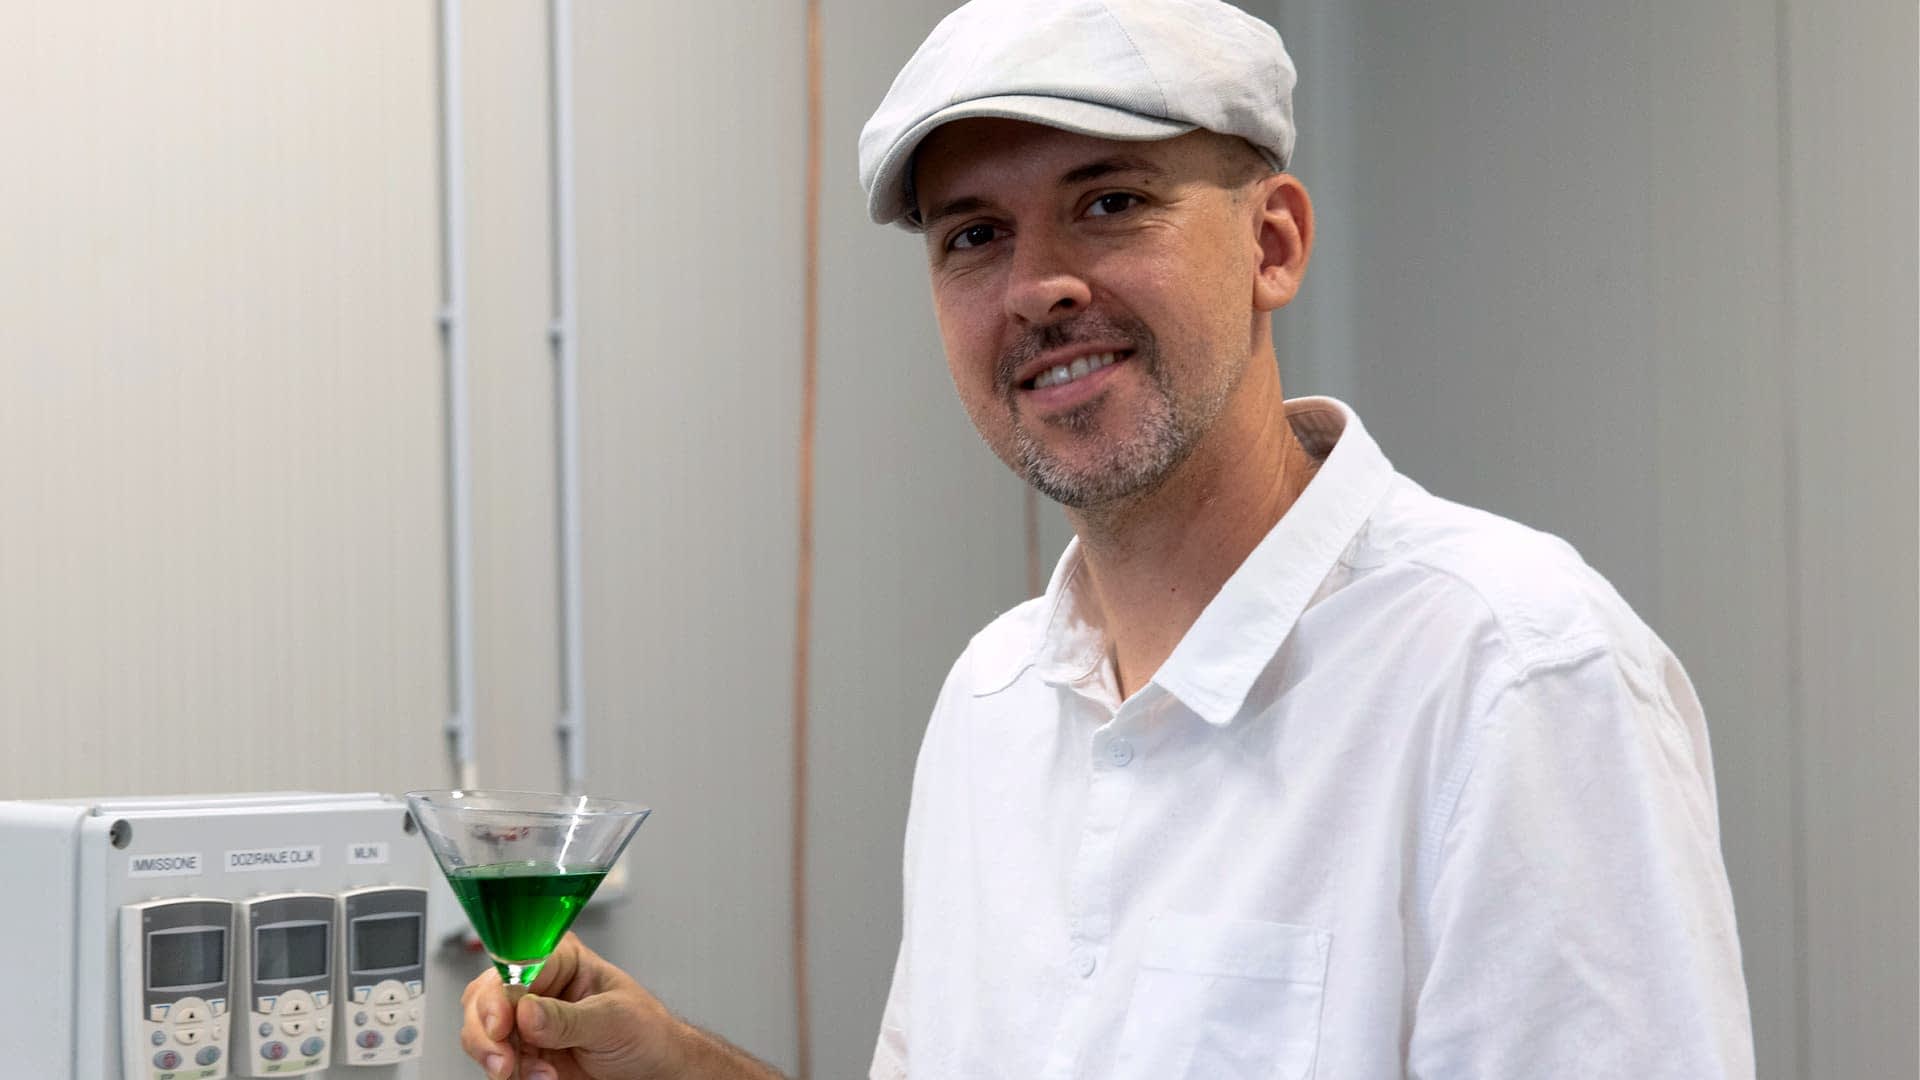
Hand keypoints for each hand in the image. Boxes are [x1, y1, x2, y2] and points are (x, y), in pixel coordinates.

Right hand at [459, 932, 687, 1079]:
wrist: (655, 1070)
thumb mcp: (613, 1019)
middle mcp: (538, 985)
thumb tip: (526, 1010)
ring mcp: (528, 1020)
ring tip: (538, 1074)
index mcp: (561, 958)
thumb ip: (569, 1018)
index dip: (499, 993)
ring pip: (483, 1032)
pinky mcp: (525, 1051)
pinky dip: (511, 1074)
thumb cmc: (646, 1031)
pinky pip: (497, 1060)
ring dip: (500, 1058)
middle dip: (488, 1032)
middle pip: (486, 997)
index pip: (514, 964)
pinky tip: (542, 1077)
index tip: (502, 1023)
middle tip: (504, 1062)